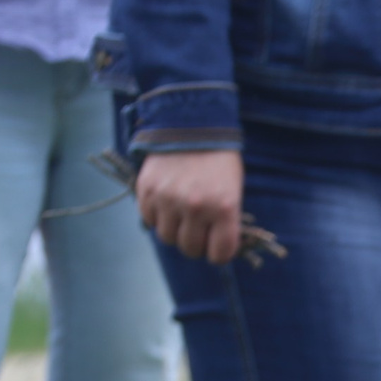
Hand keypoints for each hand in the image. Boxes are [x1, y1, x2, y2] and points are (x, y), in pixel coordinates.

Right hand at [135, 150, 243, 264]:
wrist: (192, 126)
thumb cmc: (218, 163)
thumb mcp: (233, 192)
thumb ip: (225, 222)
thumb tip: (214, 248)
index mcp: (224, 209)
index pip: (219, 254)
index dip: (219, 254)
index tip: (217, 247)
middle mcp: (195, 207)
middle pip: (190, 248)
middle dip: (196, 244)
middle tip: (198, 232)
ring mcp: (168, 199)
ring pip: (167, 238)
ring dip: (175, 232)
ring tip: (181, 217)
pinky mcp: (147, 189)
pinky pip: (149, 220)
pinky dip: (157, 218)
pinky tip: (166, 205)